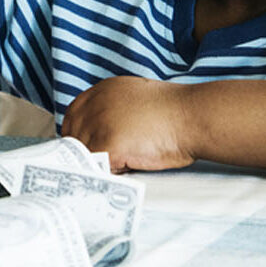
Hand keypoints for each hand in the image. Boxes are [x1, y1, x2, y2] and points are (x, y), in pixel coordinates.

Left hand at [61, 75, 193, 171]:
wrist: (192, 115)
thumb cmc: (174, 110)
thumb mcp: (135, 96)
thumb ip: (115, 108)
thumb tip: (106, 128)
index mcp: (100, 92)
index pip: (73, 115)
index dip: (77, 134)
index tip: (83, 148)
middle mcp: (94, 105)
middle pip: (74, 134)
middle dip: (83, 151)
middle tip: (97, 166)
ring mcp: (99, 124)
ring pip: (84, 152)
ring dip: (96, 163)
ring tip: (116, 168)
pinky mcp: (109, 144)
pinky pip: (98, 166)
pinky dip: (108, 174)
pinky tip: (123, 173)